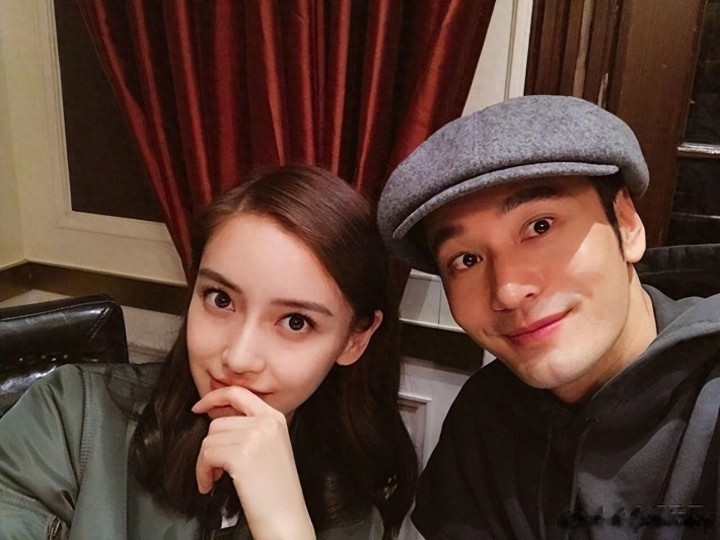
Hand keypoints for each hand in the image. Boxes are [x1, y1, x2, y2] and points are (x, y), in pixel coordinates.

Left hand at [192, 387, 314, 539]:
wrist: (286, 518)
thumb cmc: (275, 491)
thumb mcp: (270, 447)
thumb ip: (251, 428)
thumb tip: (217, 419)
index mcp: (275, 418)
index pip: (239, 393)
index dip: (214, 397)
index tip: (199, 407)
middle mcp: (267, 422)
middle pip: (218, 422)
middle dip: (210, 446)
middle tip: (215, 468)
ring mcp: (255, 436)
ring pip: (210, 439)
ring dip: (205, 462)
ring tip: (216, 477)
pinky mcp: (242, 455)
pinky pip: (207, 455)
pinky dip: (202, 472)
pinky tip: (211, 484)